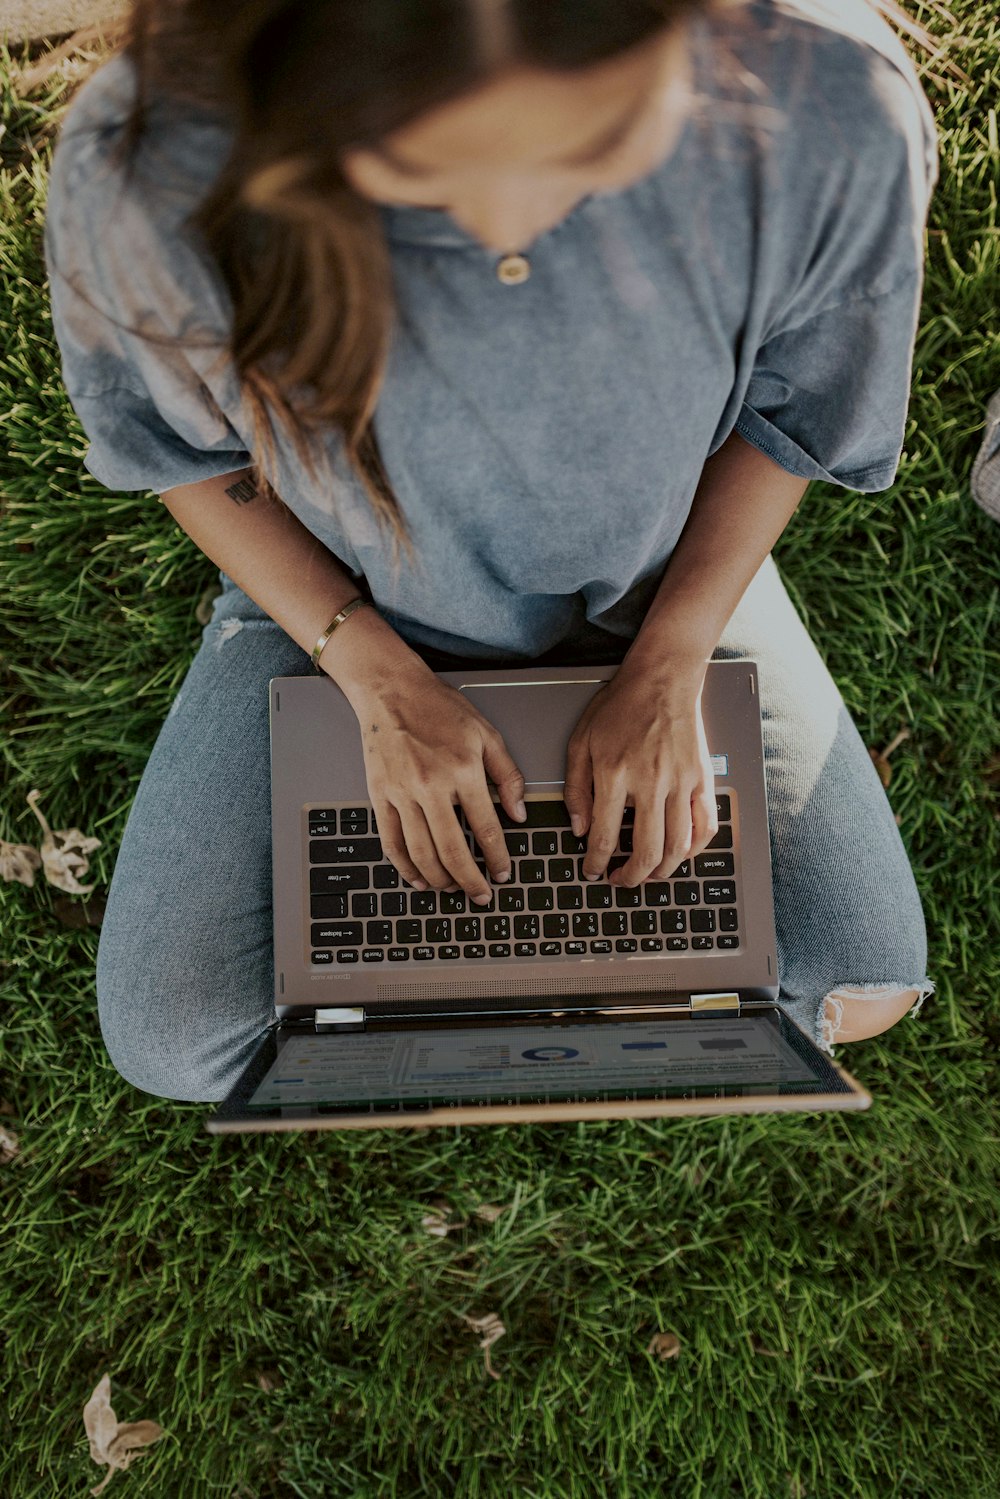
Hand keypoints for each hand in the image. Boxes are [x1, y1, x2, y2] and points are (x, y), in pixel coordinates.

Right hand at [345, 660, 526, 904]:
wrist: (392, 691)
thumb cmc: (440, 708)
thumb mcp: (486, 734)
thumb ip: (508, 776)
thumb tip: (519, 813)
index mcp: (463, 770)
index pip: (485, 828)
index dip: (497, 857)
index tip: (503, 873)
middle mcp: (431, 785)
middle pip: (451, 850)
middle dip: (469, 880)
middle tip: (481, 896)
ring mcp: (401, 793)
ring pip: (420, 852)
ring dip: (439, 879)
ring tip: (453, 889)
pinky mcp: (379, 796)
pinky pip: (391, 841)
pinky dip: (405, 866)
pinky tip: (418, 878)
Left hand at [562, 661, 718, 885]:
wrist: (663, 678)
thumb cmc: (620, 705)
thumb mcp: (581, 741)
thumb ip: (576, 787)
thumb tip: (580, 828)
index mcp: (615, 774)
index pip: (605, 837)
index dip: (597, 864)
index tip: (593, 872)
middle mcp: (650, 782)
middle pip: (647, 851)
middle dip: (631, 877)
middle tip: (620, 880)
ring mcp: (681, 782)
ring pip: (678, 846)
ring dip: (663, 870)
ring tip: (649, 874)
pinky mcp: (702, 778)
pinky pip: (706, 825)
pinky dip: (695, 848)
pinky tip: (681, 853)